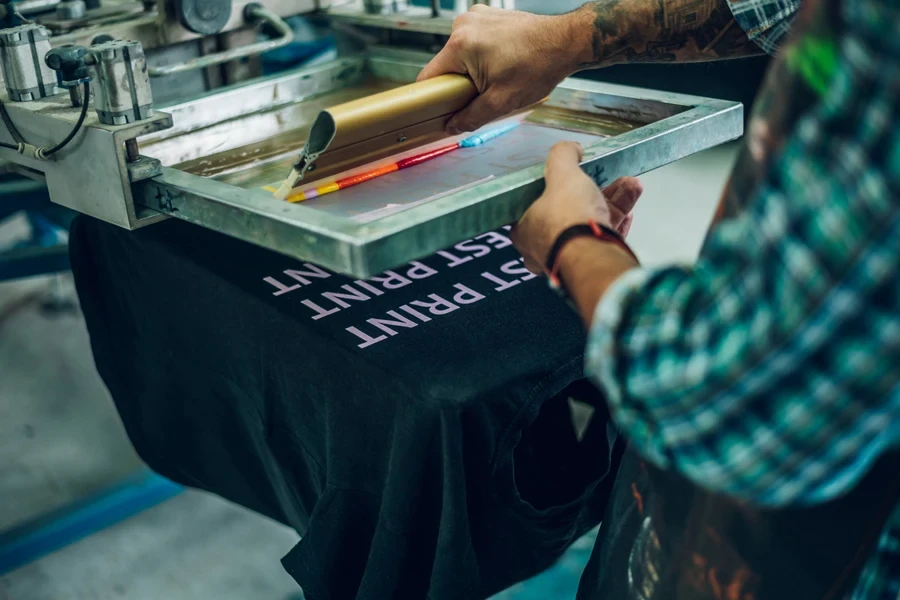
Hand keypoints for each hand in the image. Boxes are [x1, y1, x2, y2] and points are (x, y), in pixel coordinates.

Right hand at [417, 6, 585, 133]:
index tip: (439, 110)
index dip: (432, 98)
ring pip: (459, 55)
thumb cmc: (539, 65)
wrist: (566, 42)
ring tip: (498, 76)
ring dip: (471, 71)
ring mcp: (475, 17)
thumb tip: (452, 126)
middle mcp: (463, 25)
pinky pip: (472, 43)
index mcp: (461, 44)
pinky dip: (481, 57)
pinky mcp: (486, 15)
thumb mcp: (502, 101)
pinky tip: (501, 64)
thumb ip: (471, 117)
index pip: (428, 77)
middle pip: (445, 66)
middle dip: (458, 84)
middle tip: (483, 94)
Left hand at [510, 142, 641, 272]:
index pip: (534, 203)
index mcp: (524, 230)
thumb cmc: (568, 217)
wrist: (593, 257)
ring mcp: (567, 258)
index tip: (573, 175)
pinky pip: (602, 239)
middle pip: (569, 211)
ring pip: (590, 224)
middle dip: (596, 190)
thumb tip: (570, 148)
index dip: (554, 186)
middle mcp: (542, 247)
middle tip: (612, 176)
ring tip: (632, 184)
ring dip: (614, 202)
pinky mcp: (590, 264)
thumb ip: (562, 156)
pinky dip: (617, 222)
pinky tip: (631, 209)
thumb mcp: (562, 175)